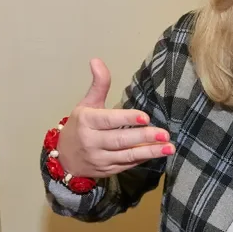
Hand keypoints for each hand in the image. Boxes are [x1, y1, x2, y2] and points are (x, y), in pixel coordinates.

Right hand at [54, 59, 173, 179]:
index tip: (145, 117)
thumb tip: (97, 60)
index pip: (108, 120)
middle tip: (164, 134)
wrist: (64, 159)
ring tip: (168, 147)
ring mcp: (99, 159)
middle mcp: (91, 141)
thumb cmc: (79, 127)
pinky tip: (158, 153)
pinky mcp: (107, 170)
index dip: (127, 119)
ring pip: (127, 156)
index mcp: (86, 121)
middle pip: (120, 140)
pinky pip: (127, 165)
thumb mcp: (86, 104)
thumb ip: (98, 85)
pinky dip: (143, 159)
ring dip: (149, 152)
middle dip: (144, 137)